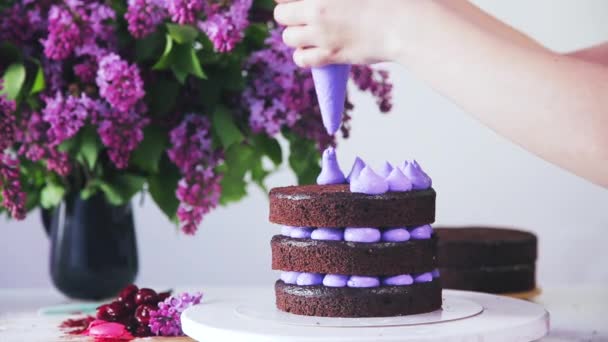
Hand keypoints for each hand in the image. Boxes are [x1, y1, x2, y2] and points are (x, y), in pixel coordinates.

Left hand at [273, 0, 418, 66]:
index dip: (289, 0)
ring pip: (288, 38)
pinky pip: (301, 58)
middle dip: (290, 16)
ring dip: (297, 36)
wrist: (405, 24)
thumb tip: (319, 3)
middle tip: (304, 18)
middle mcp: (317, 7)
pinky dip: (304, 56)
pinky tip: (316, 50)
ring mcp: (322, 32)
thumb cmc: (389, 0)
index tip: (298, 4)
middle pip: (281, 14)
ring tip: (312, 35)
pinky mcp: (331, 53)